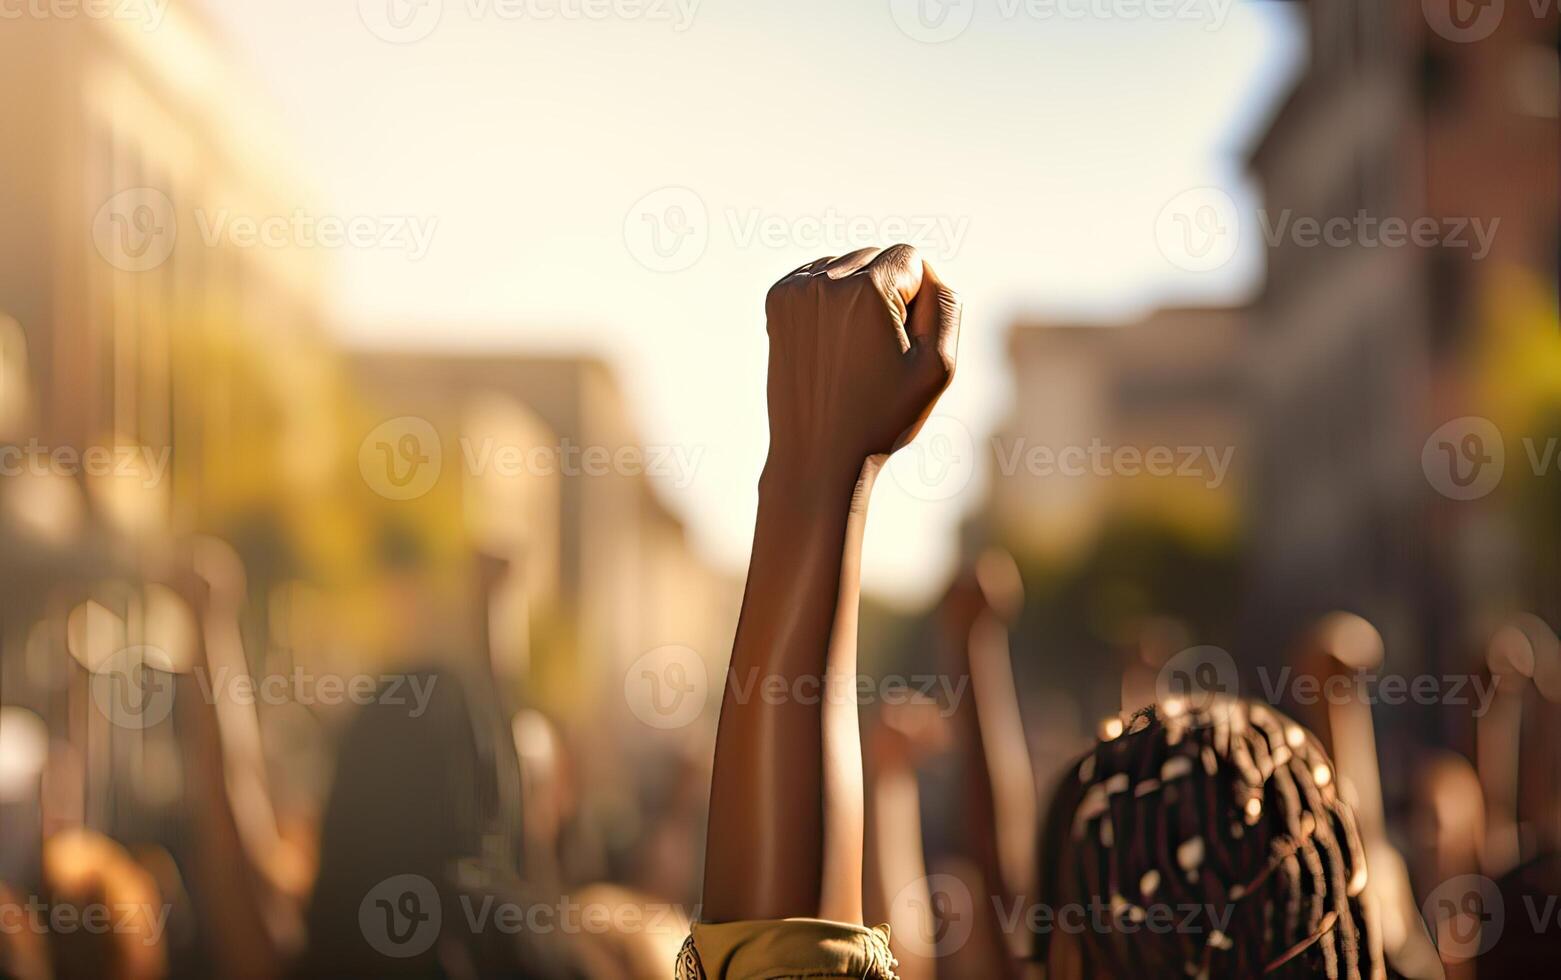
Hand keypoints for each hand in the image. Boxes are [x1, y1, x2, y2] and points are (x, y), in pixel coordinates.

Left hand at [762, 245, 961, 478]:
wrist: (817, 454)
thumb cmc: (882, 416)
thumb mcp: (938, 366)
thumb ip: (944, 304)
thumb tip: (926, 269)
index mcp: (865, 290)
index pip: (912, 257)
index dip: (918, 301)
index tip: (902, 344)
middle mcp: (824, 281)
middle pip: (878, 257)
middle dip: (889, 294)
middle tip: (878, 354)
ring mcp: (794, 291)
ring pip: (848, 266)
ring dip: (859, 295)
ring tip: (854, 350)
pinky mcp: (777, 303)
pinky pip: (819, 279)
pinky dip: (832, 300)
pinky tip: (834, 342)